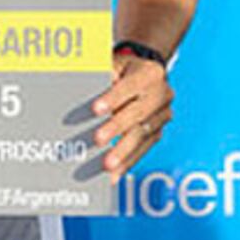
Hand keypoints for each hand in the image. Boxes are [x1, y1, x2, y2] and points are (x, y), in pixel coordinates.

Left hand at [89, 50, 172, 176]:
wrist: (146, 76)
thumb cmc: (122, 71)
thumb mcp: (113, 65)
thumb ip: (101, 76)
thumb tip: (77, 93)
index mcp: (150, 73)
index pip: (130, 85)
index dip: (113, 97)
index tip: (95, 109)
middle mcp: (161, 94)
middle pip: (138, 112)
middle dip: (117, 127)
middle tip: (98, 140)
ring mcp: (163, 115)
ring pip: (142, 135)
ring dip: (123, 152)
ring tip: (106, 166)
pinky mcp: (158, 132)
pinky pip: (143, 149)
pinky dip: (127, 162)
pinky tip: (114, 174)